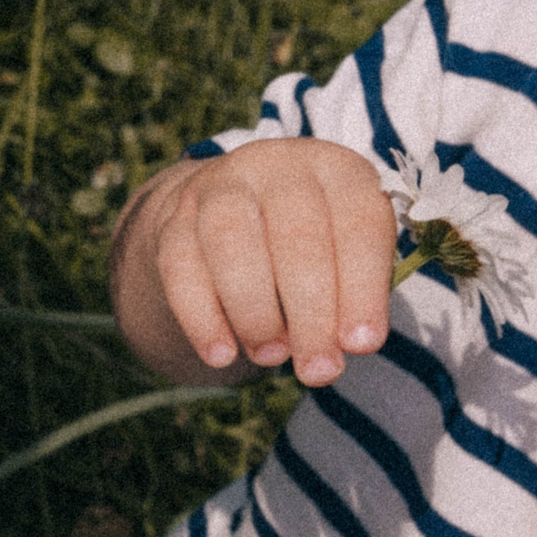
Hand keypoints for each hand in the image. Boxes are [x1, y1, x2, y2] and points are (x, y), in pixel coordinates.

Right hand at [130, 138, 393, 385]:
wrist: (237, 212)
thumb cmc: (315, 242)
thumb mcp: (349, 250)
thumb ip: (355, 293)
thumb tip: (346, 346)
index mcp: (336, 168)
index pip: (358, 224)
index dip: (362, 289)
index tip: (362, 346)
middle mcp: (276, 166)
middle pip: (295, 237)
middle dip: (310, 314)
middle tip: (318, 370)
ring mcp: (218, 187)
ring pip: (231, 245)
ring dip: (255, 313)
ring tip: (272, 357)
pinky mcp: (174, 218)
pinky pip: (180, 268)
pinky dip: (201, 318)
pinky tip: (221, 355)